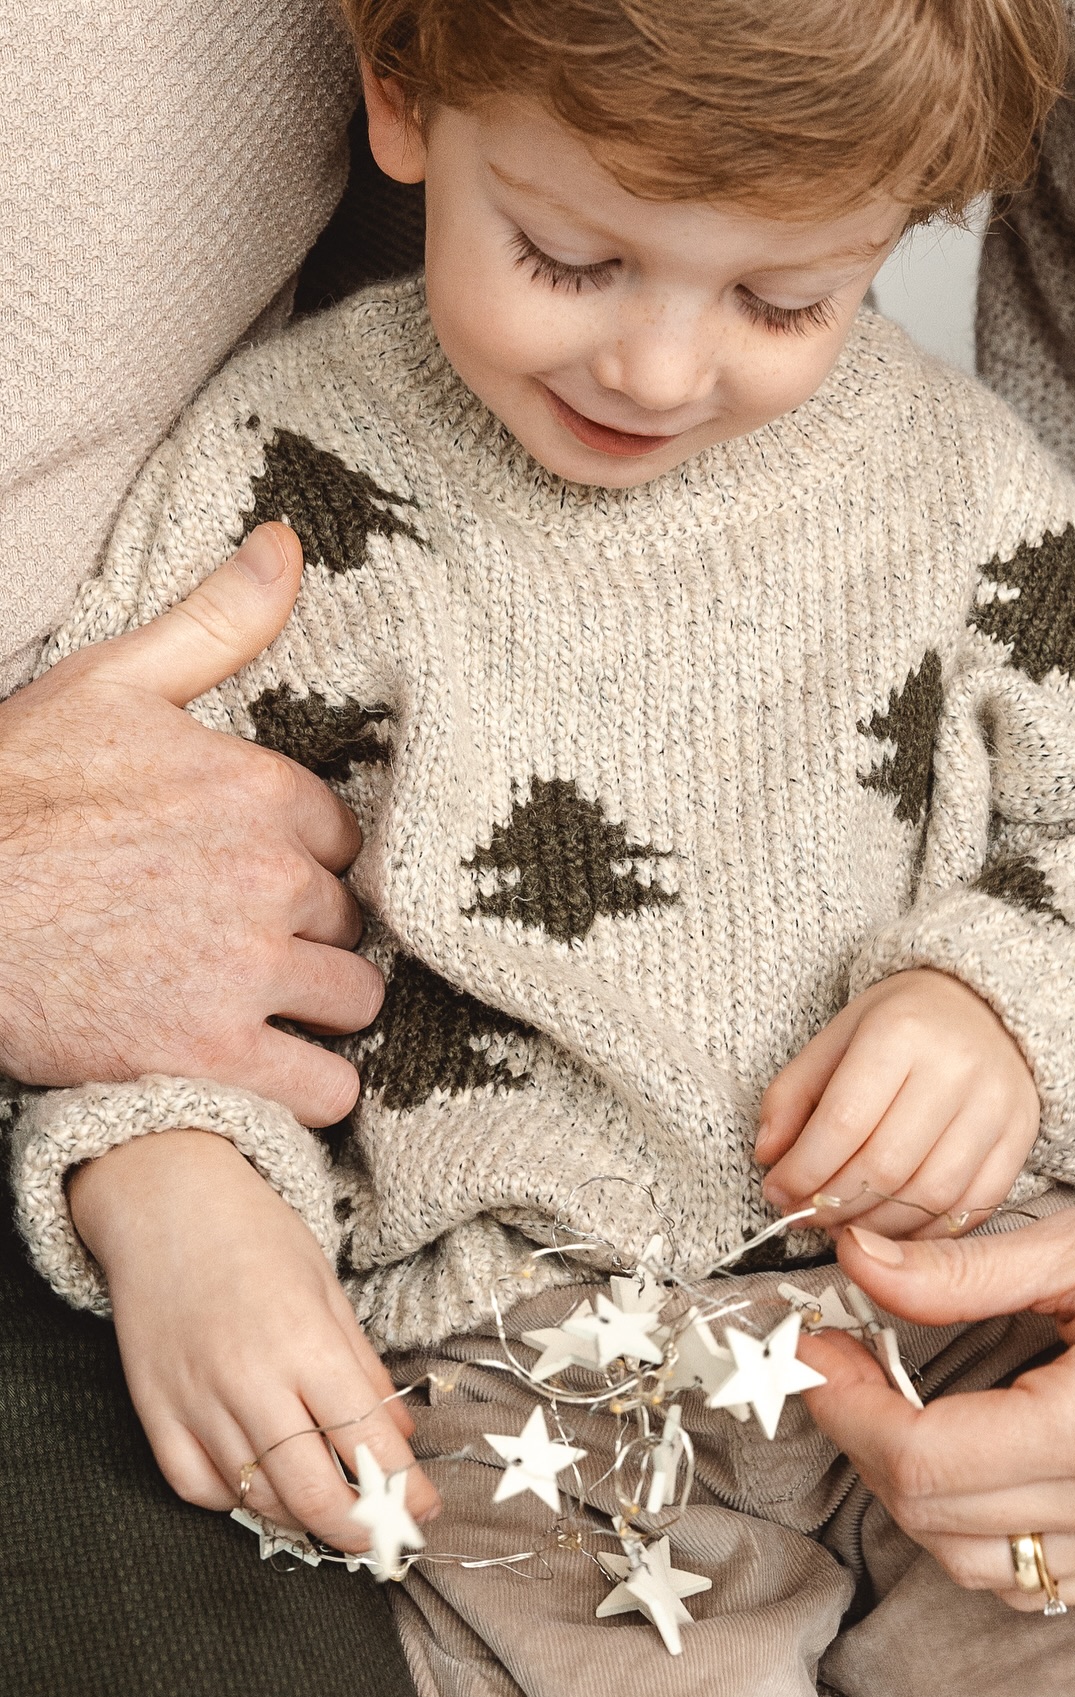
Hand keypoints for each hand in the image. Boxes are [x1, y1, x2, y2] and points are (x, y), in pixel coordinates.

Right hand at [0, 523, 380, 1125]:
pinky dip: (307, 1090)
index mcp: (264, 789)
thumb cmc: (10, 792)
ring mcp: (246, 968)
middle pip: (349, 923)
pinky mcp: (212, 1054)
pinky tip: (263, 1074)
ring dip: (317, 1013)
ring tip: (255, 1010)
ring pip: (355, 1002)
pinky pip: (325, 1089)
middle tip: (241, 949)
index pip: (343, 842)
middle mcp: (272, 877)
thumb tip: (289, 542)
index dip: (302, 866)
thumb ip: (217, 622)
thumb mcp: (109, 685)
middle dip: (307, 937)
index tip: (252, 881)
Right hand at [70, 1130, 438, 1547]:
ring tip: (332, 1509)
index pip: (365, 1442)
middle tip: (383, 1535)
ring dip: (302, 1518)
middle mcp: (249, 1382)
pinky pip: (197, 1488)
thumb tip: (398, 1439)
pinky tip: (261, 1486)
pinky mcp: (154, 1414)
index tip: (423, 1513)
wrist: (165, 1204)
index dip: (402, 1491)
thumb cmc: (257, 1236)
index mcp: (306, 1344)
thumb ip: (362, 1369)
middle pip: (312, 1493)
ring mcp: (195, 1403)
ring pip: (256, 1499)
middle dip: (357, 1528)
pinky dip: (234, 1501)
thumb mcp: (328, 1289)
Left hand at [757, 969, 1040, 1238]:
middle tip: (805, 1215)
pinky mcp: (1021, 1136)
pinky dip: (927, 1232)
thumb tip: (769, 1156)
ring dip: (875, 1228)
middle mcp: (956, 1067)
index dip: (802, 1172)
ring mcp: (996, 1104)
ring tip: (842, 1227)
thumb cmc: (900, 1023)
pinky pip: (973, 1206)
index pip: (842, 1123)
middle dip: (832, 1205)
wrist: (984, 1005)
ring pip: (928, 1196)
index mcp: (900, 1031)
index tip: (778, 1192)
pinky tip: (892, 1229)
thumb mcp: (835, 1037)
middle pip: (884, 1166)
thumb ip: (792, 1094)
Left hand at [800, 1181, 1074, 1607]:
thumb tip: (855, 1259)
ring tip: (890, 1404)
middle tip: (837, 1364)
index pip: (925, 1457)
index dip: (845, 1404)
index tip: (812, 1349)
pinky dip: (973, 1527)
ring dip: (910, 1493)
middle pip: (935, 1519)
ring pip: (977, 1564)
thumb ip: (962, 1270)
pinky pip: (1037, 1575)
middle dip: (861, 1441)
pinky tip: (961, 1452)